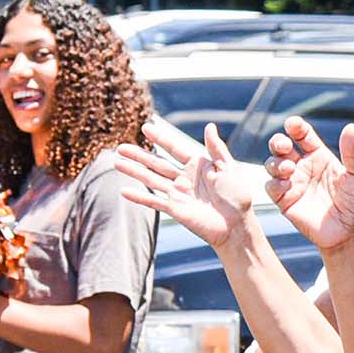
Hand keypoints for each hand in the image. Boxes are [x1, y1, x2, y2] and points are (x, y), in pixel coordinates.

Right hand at [114, 118, 263, 248]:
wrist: (237, 225)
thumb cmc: (237, 197)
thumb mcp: (229, 168)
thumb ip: (217, 148)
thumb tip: (209, 126)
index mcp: (197, 165)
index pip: (174, 148)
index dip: (160, 138)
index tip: (146, 127)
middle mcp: (184, 178)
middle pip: (156, 163)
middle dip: (138, 155)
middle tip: (120, 147)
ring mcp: (178, 194)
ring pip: (151, 179)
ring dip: (133, 171)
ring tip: (116, 162)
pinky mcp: (175, 209)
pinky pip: (154, 201)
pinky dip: (139, 196)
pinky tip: (124, 190)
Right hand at [267, 116, 353, 251]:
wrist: (348, 232)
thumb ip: (352, 152)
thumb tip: (350, 127)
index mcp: (319, 156)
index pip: (303, 135)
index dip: (296, 127)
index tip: (293, 124)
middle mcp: (303, 167)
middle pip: (281, 146)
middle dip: (278, 141)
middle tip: (283, 145)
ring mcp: (292, 183)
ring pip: (272, 164)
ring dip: (275, 162)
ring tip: (289, 168)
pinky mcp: (285, 200)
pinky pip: (271, 186)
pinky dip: (274, 182)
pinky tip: (287, 184)